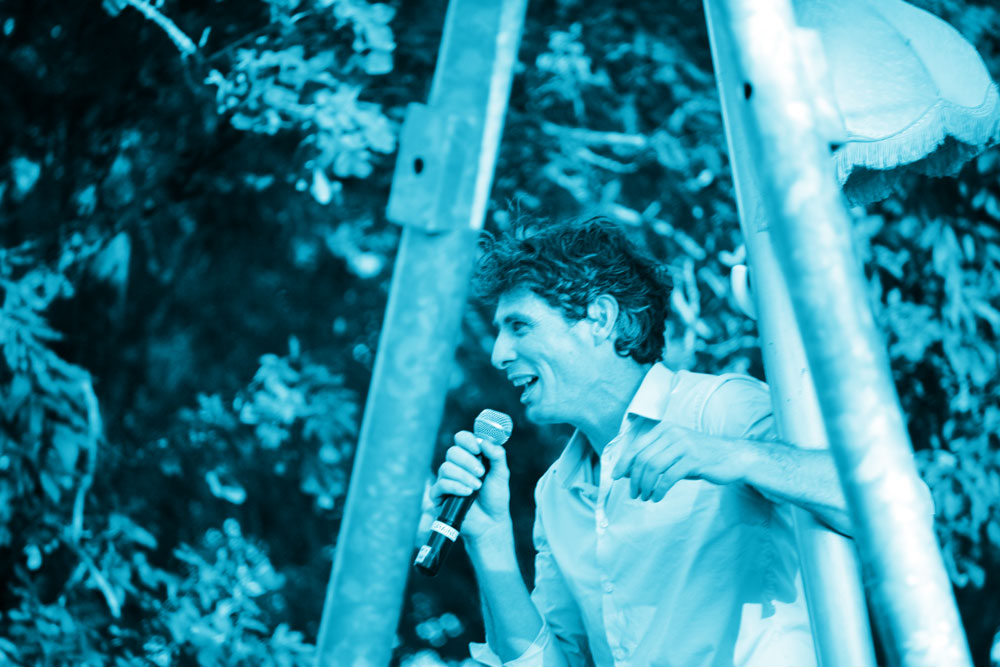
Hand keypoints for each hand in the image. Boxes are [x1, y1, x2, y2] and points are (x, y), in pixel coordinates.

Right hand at [420, 430, 511, 540]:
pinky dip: (455, 486)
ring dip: (463, 476)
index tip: (478, 449)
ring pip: (446, 467)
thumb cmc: (495, 497)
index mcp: (469, 456)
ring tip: (477, 487)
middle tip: (481, 472)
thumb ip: (496, 455)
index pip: (461, 439)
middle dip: (468, 461)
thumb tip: (485, 440)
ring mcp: (446, 480)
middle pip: (452, 452)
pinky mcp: (439, 495)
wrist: (491, 522)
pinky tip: (467, 492)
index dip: (467, 440)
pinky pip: (441, 484)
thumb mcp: (501, 473)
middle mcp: (456, 466)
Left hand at [611, 422, 749, 501]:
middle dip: (634, 478)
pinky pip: (668, 477)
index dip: (623, 462)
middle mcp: (672, 434)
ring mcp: (683, 445)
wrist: (732, 457)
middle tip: (633, 493)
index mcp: (665, 429)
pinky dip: (659, 489)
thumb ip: (654, 458)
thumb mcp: (675, 452)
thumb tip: (627, 472)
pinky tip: (657, 497)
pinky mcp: (693, 459)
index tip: (616, 476)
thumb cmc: (700, 457)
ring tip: (644, 497)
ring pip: (653, 467)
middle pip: (643, 458)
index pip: (636, 446)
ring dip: (645, 486)